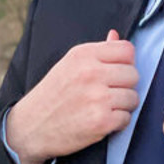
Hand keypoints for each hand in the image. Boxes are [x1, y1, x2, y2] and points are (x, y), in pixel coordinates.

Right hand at [6, 29, 138, 163]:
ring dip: (123, 106)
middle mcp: (91, 72)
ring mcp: (98, 97)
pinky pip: (127, 118)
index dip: (126, 63)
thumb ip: (96, 52)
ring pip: (133, 97)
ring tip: (104, 108)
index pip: (127, 50)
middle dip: (125, 86)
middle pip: (134, 74)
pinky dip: (117, 123)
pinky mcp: (101, 121)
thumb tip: (115, 35)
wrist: (30, 127)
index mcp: (83, 55)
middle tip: (109, 93)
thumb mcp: (69, 65)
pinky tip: (101, 120)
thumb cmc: (51, 95)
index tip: (116, 73)